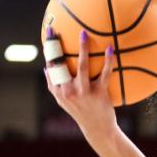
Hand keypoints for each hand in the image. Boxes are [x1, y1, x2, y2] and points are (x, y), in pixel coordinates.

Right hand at [44, 28, 118, 143]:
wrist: (97, 128)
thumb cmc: (81, 111)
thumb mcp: (63, 101)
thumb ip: (54, 86)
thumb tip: (46, 68)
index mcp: (58, 90)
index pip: (50, 66)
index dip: (49, 49)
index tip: (49, 33)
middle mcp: (68, 90)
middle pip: (60, 64)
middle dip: (56, 45)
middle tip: (56, 28)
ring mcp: (83, 91)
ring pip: (82, 66)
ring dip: (83, 48)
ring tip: (84, 33)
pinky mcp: (99, 93)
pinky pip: (104, 73)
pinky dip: (108, 60)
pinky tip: (110, 49)